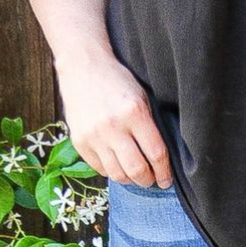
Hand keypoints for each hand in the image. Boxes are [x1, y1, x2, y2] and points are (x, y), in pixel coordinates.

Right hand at [55, 51, 172, 188]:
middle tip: (151, 180)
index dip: (164, 173)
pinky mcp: (79, 141)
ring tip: (134, 174)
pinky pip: (100, 169)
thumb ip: (150, 128)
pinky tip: (117, 164)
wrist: (82, 66)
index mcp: (134, 112)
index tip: (165, 180)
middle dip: (147, 180)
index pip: (156, 154)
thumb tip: (159, 162)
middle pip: (137, 170)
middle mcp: (113, 126)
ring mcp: (94, 135)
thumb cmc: (117, 82)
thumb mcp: (142, 98)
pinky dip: (112, 171)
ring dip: (130, 179)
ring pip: (118, 174)